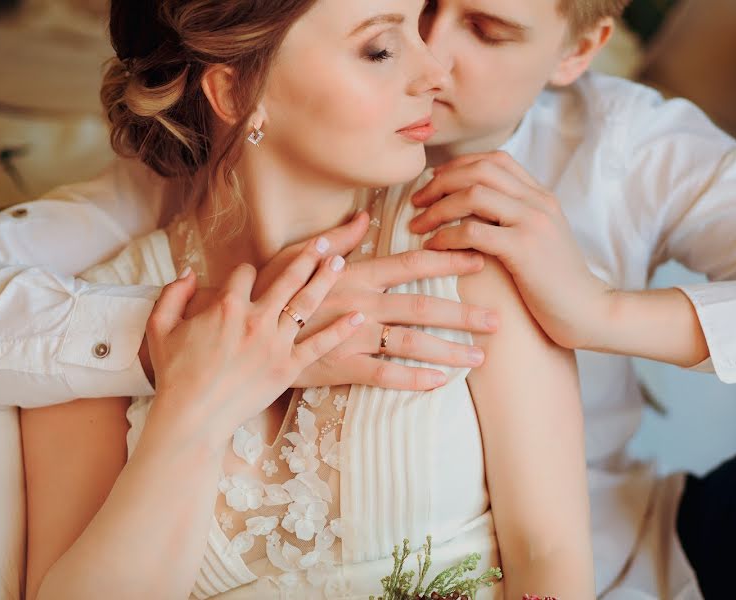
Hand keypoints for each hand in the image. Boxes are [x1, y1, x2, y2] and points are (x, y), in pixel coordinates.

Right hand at [140, 212, 498, 389]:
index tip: (483, 258)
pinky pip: (381, 375)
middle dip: (462, 314)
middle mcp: (358, 304)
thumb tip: (362, 218)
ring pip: (408, 344)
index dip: (449, 260)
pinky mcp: (337, 367)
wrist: (236, 332)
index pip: (411, 264)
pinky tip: (440, 383)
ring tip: (481, 358)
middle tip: (499, 321)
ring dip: (447, 351)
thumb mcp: (295, 256)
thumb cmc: (267, 290)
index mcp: (353, 274)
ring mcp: (348, 337)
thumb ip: (334, 239)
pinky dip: (411, 379)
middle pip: (420, 308)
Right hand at [144, 236, 364, 447]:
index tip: (250, 274)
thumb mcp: (160, 328)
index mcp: (227, 306)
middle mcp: (256, 319)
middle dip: (306, 257)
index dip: (247, 271)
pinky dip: (340, 330)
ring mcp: (275, 344)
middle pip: (287, 279)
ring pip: (306, 304)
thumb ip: (173, 294)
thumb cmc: (174, 375)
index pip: (245, 274)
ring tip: (340, 263)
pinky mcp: (288, 368)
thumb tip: (188, 272)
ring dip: (325, 280)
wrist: (192, 417)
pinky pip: (319, 345)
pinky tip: (357, 316)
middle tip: (323, 244)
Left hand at [409, 151, 612, 349]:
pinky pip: (473, 230)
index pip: (495, 160)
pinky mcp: (524, 248)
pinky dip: (446, 236)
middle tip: (416, 201)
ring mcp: (533, 222)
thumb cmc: (557, 285)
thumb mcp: (539, 241)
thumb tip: (472, 212)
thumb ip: (514, 220)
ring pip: (473, 194)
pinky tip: (433, 247)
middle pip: (479, 169)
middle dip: (440, 182)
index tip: (434, 183)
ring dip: (437, 207)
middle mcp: (538, 202)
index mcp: (541, 197)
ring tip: (418, 225)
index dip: (458, 166)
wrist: (590, 311)